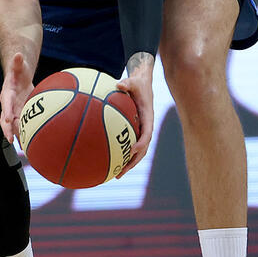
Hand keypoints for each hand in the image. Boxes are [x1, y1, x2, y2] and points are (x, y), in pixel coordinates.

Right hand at [0, 51, 33, 144]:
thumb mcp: (19, 66)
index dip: (6, 111)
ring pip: (13, 126)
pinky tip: (32, 145)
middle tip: (11, 140)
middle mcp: (8, 105)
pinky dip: (25, 134)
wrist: (18, 78)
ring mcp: (13, 111)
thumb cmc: (19, 71)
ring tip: (24, 148)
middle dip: (7, 129)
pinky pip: (21, 126)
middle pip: (5, 119)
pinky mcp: (20, 115)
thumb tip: (18, 54)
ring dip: (17, 136)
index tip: (7, 119)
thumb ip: (18, 62)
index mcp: (7, 93)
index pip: (5, 103)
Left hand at [115, 52, 154, 176]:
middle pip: (143, 149)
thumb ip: (127, 83)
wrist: (142, 84)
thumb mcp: (134, 81)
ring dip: (128, 164)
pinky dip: (122, 154)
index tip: (132, 150)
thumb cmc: (137, 83)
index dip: (141, 143)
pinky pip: (129, 145)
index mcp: (148, 117)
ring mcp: (141, 131)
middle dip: (133, 161)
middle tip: (121, 171)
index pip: (147, 133)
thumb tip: (118, 84)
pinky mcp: (135, 131)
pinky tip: (109, 161)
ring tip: (116, 174)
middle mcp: (146, 127)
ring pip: (137, 152)